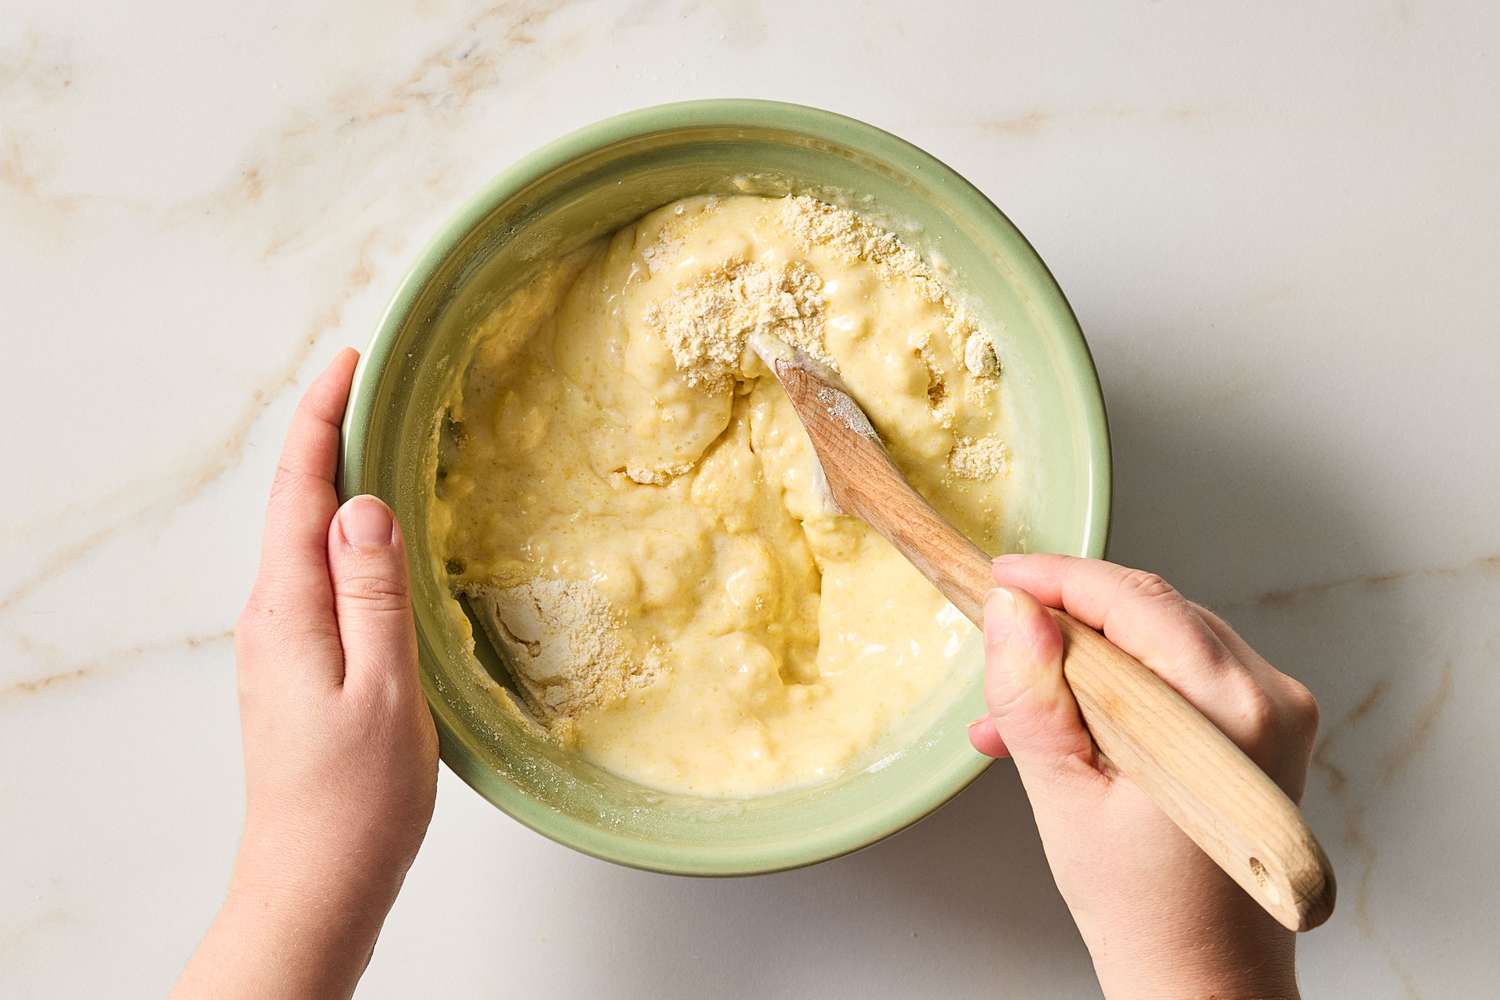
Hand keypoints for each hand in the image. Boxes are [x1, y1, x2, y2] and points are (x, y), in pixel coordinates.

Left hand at [172, 349, 438, 999]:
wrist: (315, 880)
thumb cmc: (355, 798)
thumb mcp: (382, 689)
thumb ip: (373, 593)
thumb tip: (363, 504)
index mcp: (288, 610)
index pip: (300, 492)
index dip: (323, 420)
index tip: (349, 359)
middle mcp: (272, 616)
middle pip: (294, 503)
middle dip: (325, 433)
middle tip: (365, 378)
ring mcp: (280, 642)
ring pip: (306, 538)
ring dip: (335, 480)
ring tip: (374, 433)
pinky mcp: (299, 665)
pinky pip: (319, 574)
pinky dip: (343, 531)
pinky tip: (375, 531)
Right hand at [969, 555, 1318, 999]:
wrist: (1204, 972)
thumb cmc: (1144, 907)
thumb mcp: (1063, 794)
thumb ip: (1033, 694)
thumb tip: (1012, 609)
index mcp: (1228, 713)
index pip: (1137, 602)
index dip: (1059, 579)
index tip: (1001, 576)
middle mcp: (1270, 698)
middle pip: (1152, 612)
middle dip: (1068, 621)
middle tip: (1000, 640)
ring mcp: (1277, 709)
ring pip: (1162, 637)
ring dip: (1086, 658)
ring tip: (1018, 708)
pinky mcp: (1266, 723)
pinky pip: (1181, 670)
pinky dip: (1120, 684)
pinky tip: (1065, 720)